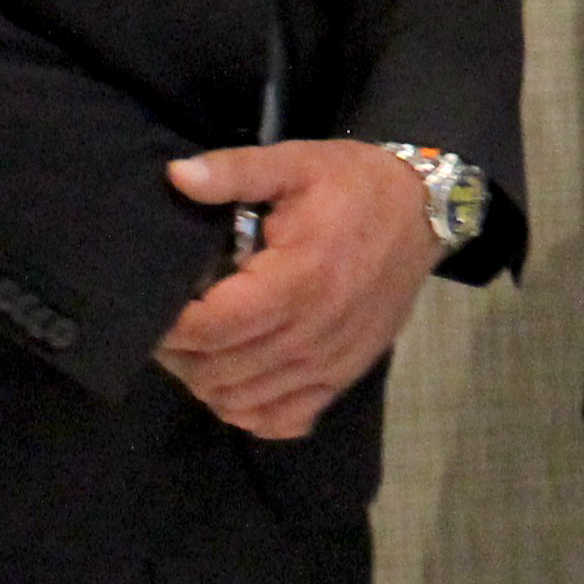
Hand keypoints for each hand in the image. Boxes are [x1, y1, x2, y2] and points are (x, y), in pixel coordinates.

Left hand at [154, 141, 443, 439]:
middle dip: (179, 353)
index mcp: (297, 280)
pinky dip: (247, 411)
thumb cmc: (354, 185)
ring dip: (206, 381)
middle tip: (170, 324)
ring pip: (241, 402)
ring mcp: (329, 363)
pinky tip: (238, 378)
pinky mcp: (342, 377)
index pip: (212, 327)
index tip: (158, 303)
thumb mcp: (295, 162)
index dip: (170, 325)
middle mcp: (312, 333)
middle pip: (217, 371)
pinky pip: (281, 421)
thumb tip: (175, 176)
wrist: (425, 211)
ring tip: (198, 347)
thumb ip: (235, 171)